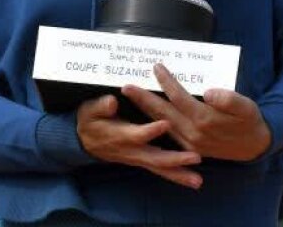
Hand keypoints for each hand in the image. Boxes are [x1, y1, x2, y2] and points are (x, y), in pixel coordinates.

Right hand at [76, 94, 203, 189]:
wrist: (84, 142)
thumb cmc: (90, 121)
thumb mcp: (90, 110)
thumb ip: (101, 107)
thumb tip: (111, 102)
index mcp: (120, 136)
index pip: (137, 134)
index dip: (150, 130)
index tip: (166, 123)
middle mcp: (131, 151)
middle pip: (154, 158)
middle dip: (175, 159)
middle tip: (195, 157)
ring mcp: (138, 158)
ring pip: (160, 168)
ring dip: (179, 174)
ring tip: (198, 180)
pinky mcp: (143, 161)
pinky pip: (161, 170)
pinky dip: (177, 176)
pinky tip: (194, 180)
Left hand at [121, 64, 271, 162]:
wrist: (253, 146)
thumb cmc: (248, 121)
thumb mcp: (246, 107)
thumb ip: (228, 99)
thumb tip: (208, 92)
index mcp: (205, 120)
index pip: (179, 98)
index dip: (167, 82)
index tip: (156, 67)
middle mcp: (193, 133)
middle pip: (162, 113)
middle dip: (143, 98)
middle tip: (126, 85)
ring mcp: (189, 143)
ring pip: (161, 124)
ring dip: (144, 110)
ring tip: (130, 97)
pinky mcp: (188, 148)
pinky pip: (166, 134)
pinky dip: (153, 122)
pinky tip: (144, 113)